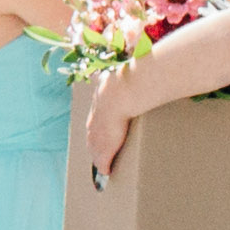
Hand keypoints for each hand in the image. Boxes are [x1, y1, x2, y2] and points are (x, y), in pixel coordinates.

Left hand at [72, 68, 140, 193]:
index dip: (96, 130)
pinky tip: (107, 173)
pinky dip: (104, 167)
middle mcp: (93, 123)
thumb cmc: (123, 81)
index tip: (99, 135)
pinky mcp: (105, 147)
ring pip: (95, 151)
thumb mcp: (122, 76)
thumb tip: (138, 57)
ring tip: (102, 168)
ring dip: (97, 159)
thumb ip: (126, 70)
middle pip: (91, 139)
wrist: (119, 92)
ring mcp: (97, 136)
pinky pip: (102, 161)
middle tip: (96, 156)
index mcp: (97, 108)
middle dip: (93, 147)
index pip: (94, 123)